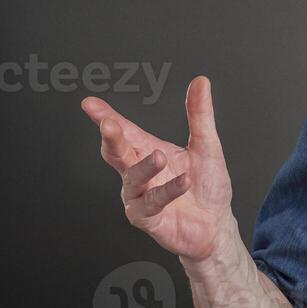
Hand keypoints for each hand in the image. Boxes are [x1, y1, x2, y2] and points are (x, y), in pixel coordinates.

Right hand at [82, 76, 234, 262]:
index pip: (125, 131)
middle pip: (117, 152)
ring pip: (132, 178)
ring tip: (160, 156)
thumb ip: (200, 115)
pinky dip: (168, 190)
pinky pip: (153, 202)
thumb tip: (201, 82)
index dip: (107, 117)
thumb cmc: (207, 187)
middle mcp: (139, 172)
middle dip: (111, 138)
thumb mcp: (207, 146)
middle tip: (109, 124)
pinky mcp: (147, 217)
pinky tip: (183, 180)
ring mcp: (140, 196)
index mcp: (148, 151)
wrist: (215, 225)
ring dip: (144, 166)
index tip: (90, 104)